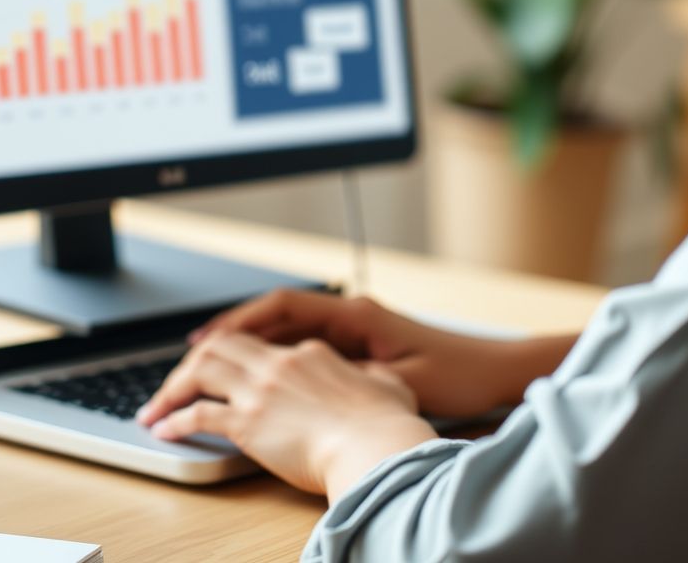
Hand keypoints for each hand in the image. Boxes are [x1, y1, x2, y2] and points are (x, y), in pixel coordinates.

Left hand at [135, 331, 436, 495]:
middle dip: (192, 361)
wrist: (375, 448)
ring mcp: (261, 391)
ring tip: (156, 407)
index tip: (220, 366)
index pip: (262, 343)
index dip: (235, 352)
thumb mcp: (390, 386)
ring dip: (173, 387)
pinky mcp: (247, 422)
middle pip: (222, 345)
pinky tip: (165, 430)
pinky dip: (176, 420)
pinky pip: (198, 414)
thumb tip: (380, 377)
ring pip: (201, 370)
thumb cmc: (387, 425)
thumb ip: (376, 377)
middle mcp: (279, 364)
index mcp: (311, 354)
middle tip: (175, 383)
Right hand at [178, 288, 573, 418]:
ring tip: (212, 366)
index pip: (284, 306)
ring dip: (252, 346)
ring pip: (288, 332)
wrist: (495, 370)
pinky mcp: (362, 347)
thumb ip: (353, 377)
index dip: (240, 321)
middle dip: (233, 334)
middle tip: (192, 354)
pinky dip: (277, 358)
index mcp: (357, 315)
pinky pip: (305, 346)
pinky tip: (260, 378)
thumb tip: (309, 380)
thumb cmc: (458, 372)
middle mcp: (352, 315)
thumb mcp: (400, 379)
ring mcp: (356, 330)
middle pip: (278, 317)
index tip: (207, 338)